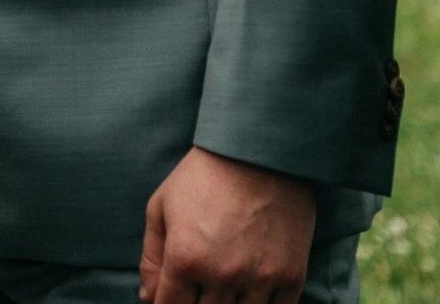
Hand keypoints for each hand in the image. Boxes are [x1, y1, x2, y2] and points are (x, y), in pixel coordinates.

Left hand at [138, 148, 316, 303]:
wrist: (260, 150)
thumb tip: (148, 297)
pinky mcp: (291, 276)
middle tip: (199, 289)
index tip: (172, 299)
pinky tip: (250, 296)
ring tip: (223, 291)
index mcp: (185, 258)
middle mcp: (222, 274)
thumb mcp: (161, 207)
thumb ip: (151, 257)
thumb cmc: (204, 176)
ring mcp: (259, 278)